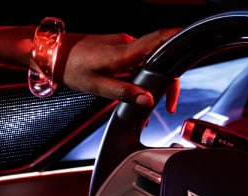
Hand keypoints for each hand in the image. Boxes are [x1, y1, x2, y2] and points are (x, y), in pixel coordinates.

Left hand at [55, 28, 180, 113]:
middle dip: (169, 78)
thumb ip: (125, 93)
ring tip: (153, 101)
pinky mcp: (116, 48)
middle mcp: (126, 44)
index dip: (179, 39)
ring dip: (154, 77)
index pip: (159, 40)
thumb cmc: (71, 68)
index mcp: (124, 52)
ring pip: (148, 59)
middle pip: (159, 55)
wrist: (51, 53)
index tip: (195, 43)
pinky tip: (137, 89)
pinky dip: (142, 73)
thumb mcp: (97, 86)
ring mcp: (122, 45)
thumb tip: (148, 101)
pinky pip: (137, 59)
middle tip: (170, 103)